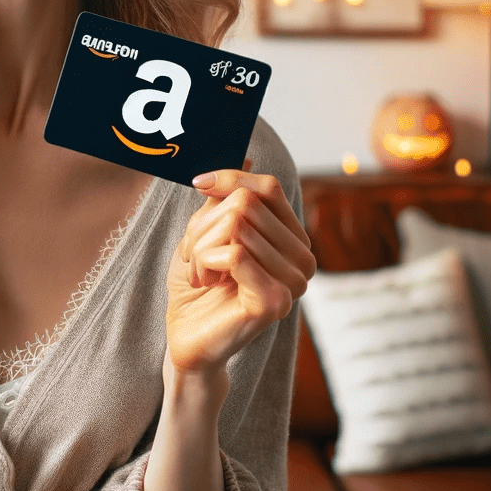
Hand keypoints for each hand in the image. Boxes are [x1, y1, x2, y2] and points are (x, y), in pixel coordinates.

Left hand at [165, 165, 315, 373]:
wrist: (186, 337)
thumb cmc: (198, 284)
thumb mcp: (208, 230)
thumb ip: (226, 196)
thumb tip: (246, 153)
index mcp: (294, 239)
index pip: (268, 186)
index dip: (230, 177)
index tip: (197, 182)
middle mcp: (304, 260)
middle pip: (246, 204)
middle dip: (204, 224)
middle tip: (194, 253)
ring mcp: (294, 283)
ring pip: (237, 225)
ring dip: (200, 246)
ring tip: (199, 271)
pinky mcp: (275, 302)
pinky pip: (233, 253)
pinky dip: (203, 263)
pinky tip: (202, 282)